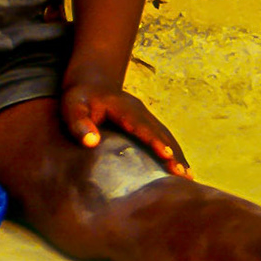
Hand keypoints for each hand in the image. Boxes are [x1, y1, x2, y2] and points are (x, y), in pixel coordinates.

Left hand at [59, 82, 191, 177]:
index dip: (154, 141)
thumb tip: (91, 142)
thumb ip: (78, 123)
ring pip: (166, 137)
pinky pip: (164, 139)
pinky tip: (182, 171)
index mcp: (124, 108)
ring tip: (189, 178)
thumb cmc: (79, 98)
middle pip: (160, 133)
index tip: (166, 155)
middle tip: (183, 175)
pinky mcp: (147, 125)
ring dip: (178, 156)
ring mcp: (146, 118)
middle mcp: (140, 112)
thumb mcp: (72, 106)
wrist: (91, 82)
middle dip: (173, 154)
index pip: (141, 126)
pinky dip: (175, 154)